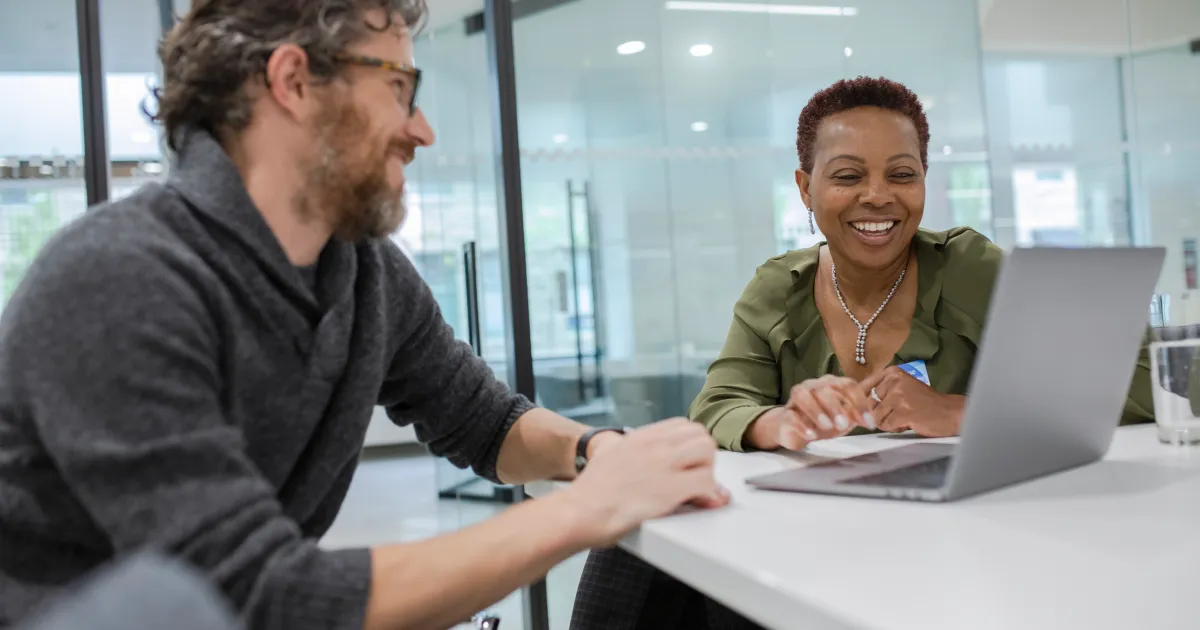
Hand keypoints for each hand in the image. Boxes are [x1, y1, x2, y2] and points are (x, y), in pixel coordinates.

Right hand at [564, 418, 728, 546]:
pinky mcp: (670, 489)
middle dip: (704, 458)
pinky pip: (707, 483)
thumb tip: (619, 448)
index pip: (685, 426)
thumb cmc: (591, 491)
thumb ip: (625, 448)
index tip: (689, 462)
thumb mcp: (608, 454)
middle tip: (695, 478)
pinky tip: (696, 503)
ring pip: (708, 454)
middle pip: (701, 436)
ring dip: (708, 474)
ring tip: (695, 491)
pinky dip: (708, 495)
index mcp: (642, 436)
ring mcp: (663, 465)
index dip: (692, 445)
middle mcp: (655, 445)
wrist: (580, 511)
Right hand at [746, 375, 874, 450]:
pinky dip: (801, 425)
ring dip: (817, 411)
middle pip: (824, 388)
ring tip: (827, 427)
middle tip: (844, 425)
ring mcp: (797, 398)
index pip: (848, 385)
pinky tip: (811, 436)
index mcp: (831, 384)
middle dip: (836, 407)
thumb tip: (870, 421)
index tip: (868, 424)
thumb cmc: (823, 420)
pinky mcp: (785, 414)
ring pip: (803, 396)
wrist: (794, 430)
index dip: (860, 403)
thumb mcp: (844, 419)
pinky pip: (790, 415)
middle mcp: (813, 386)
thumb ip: (856, 416)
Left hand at [860, 367, 964, 436]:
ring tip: (904, 417)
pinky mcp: (904, 411)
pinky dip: (894, 428)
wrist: (949, 412)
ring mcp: (899, 395)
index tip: (867, 408)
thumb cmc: (923, 403)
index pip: (863, 387)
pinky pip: (885, 425)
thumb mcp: (900, 388)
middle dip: (879, 413)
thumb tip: (851, 400)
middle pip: (868, 404)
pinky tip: (908, 422)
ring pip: (875, 416)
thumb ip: (879, 390)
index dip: (861, 402)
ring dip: (887, 422)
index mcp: (891, 372)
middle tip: (897, 413)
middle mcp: (894, 380)